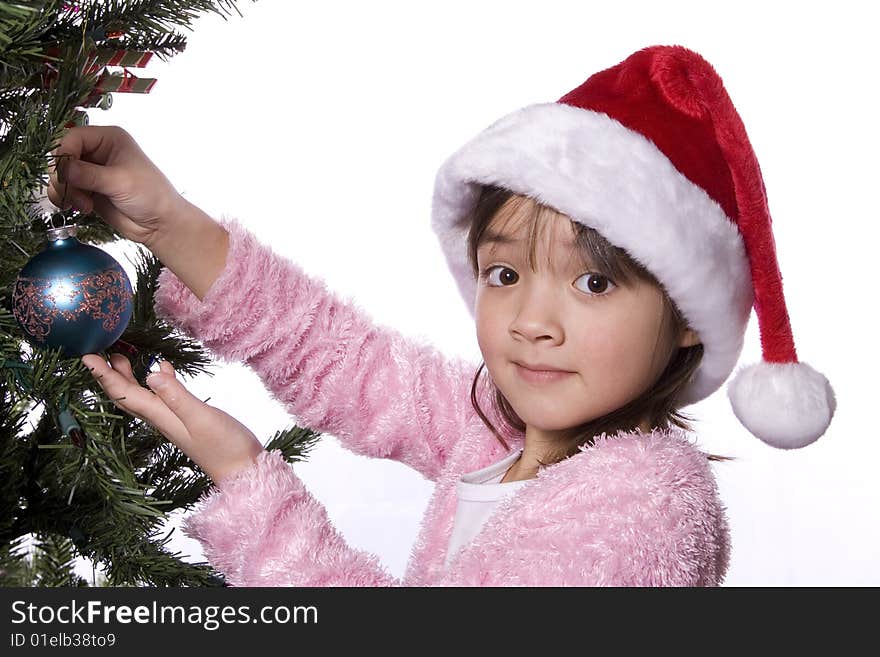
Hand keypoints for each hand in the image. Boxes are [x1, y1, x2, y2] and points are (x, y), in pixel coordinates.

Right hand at [47, 125, 186, 249]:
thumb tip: (62, 170)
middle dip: (63, 176)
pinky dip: (64, 199)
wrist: (160, 224)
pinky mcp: (87, 190)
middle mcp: (98, 152)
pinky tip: (81, 208)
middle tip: (75, 193)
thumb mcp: (120, 181)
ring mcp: (91, 172)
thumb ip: (88, 175)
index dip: (64, 153)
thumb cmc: (151, 196)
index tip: (65, 173)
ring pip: (59, 174)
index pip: (73, 137)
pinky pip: (63, 190)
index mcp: (109, 139)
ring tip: (83, 204)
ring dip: (64, 190)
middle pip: (61, 156)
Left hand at [81, 353, 263, 484]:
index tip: (86, 356)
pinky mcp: (187, 420)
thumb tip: (151, 374)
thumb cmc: (225, 447)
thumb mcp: (201, 418)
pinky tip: (163, 370)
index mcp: (161, 416)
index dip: (104, 375)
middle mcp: (162, 418)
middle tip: (99, 351)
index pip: (125, 393)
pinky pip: (163, 398)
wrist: (243, 472)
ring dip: (129, 377)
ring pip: (142, 396)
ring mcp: (174, 420)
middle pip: (128, 395)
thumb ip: (177, 397)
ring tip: (122, 357)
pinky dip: (157, 382)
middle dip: (111, 374)